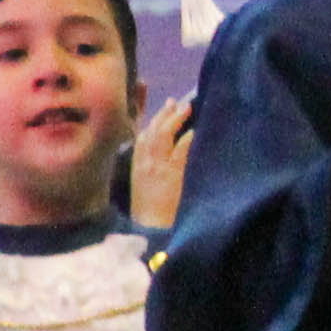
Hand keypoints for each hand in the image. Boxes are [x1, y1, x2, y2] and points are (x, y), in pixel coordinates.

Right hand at [129, 95, 194, 229]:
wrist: (149, 228)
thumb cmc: (148, 210)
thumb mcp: (142, 186)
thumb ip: (148, 168)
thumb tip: (161, 154)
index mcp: (136, 165)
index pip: (142, 136)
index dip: (153, 120)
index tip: (163, 109)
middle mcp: (144, 162)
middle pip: (152, 131)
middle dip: (164, 114)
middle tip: (176, 102)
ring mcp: (157, 167)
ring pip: (163, 136)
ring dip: (175, 120)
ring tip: (186, 108)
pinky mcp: (171, 175)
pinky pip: (180, 151)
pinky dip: (187, 139)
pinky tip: (194, 131)